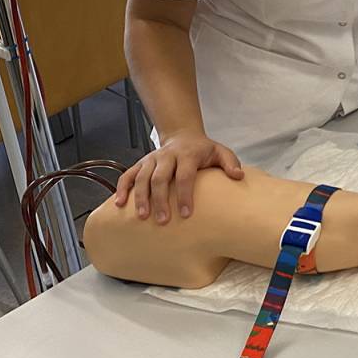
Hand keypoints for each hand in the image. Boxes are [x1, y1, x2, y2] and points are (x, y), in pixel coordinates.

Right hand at [113, 131, 243, 222]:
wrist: (183, 136)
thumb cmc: (204, 150)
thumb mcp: (221, 152)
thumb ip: (230, 163)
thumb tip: (238, 177)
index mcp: (187, 154)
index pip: (184, 175)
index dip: (185, 194)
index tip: (187, 213)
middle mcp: (167, 156)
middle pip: (160, 178)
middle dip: (161, 200)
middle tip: (162, 221)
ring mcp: (152, 159)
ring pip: (142, 178)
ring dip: (141, 197)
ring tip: (142, 216)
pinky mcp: (141, 163)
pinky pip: (128, 175)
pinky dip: (122, 188)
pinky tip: (119, 204)